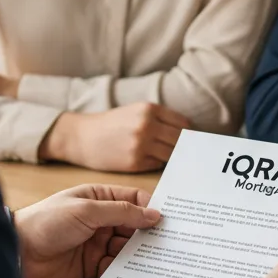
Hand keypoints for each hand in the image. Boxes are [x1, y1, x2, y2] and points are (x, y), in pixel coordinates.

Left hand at [13, 184, 160, 277]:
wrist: (18, 252)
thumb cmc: (48, 221)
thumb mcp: (87, 210)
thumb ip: (121, 212)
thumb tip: (154, 214)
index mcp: (99, 199)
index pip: (133, 200)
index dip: (151, 209)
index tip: (170, 221)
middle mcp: (101, 221)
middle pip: (133, 226)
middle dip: (149, 235)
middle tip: (171, 244)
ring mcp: (97, 244)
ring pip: (127, 249)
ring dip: (140, 255)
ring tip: (160, 262)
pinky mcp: (91, 267)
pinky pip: (115, 269)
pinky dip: (126, 272)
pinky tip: (140, 277)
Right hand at [39, 102, 190, 171]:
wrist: (82, 137)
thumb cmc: (111, 124)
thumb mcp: (135, 111)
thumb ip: (159, 120)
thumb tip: (186, 135)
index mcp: (149, 109)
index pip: (183, 125)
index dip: (190, 135)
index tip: (194, 143)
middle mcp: (147, 125)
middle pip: (180, 141)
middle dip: (186, 149)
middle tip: (193, 158)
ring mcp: (141, 145)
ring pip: (171, 155)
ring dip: (175, 160)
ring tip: (181, 165)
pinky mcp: (135, 162)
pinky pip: (158, 166)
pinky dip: (161, 167)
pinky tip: (161, 167)